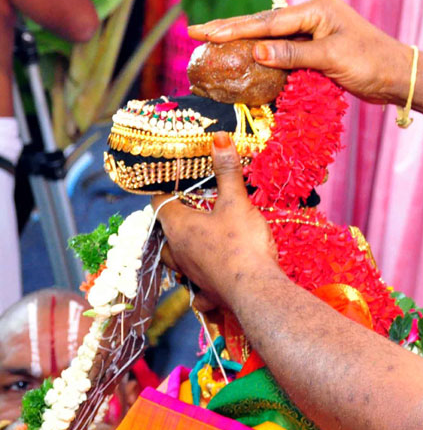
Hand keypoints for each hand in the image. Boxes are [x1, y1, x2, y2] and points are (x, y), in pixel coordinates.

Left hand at [153, 133, 280, 309]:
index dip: (166, 192)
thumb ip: (226, 171)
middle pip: (165, 234)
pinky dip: (199, 286)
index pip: (160, 204)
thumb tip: (218, 137)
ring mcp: (190, 275)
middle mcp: (178, 252)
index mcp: (180, 227)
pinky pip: (195, 290)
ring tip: (196, 245)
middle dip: (174, 223)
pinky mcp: (206, 293)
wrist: (255, 289)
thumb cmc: (241, 243)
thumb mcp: (237, 202)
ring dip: (183, 253)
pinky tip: (207, 284)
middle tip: (190, 211)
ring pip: (176, 262)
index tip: (175, 184)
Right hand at [188, 0, 406, 104]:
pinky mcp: (317, 51)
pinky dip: (263, 57)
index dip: (235, 28)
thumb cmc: (372, 63)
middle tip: (194, 33)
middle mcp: (313, 17)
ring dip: (242, 41)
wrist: (398, 77)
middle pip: (264, 24)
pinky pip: (283, 52)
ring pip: (271, 37)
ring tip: (210, 42)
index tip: (205, 33)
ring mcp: (315, 33)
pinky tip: (243, 59)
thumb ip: (293, 54)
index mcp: (317, 9)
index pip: (269, 21)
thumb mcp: (331, 58)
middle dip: (230, 29)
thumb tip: (256, 50)